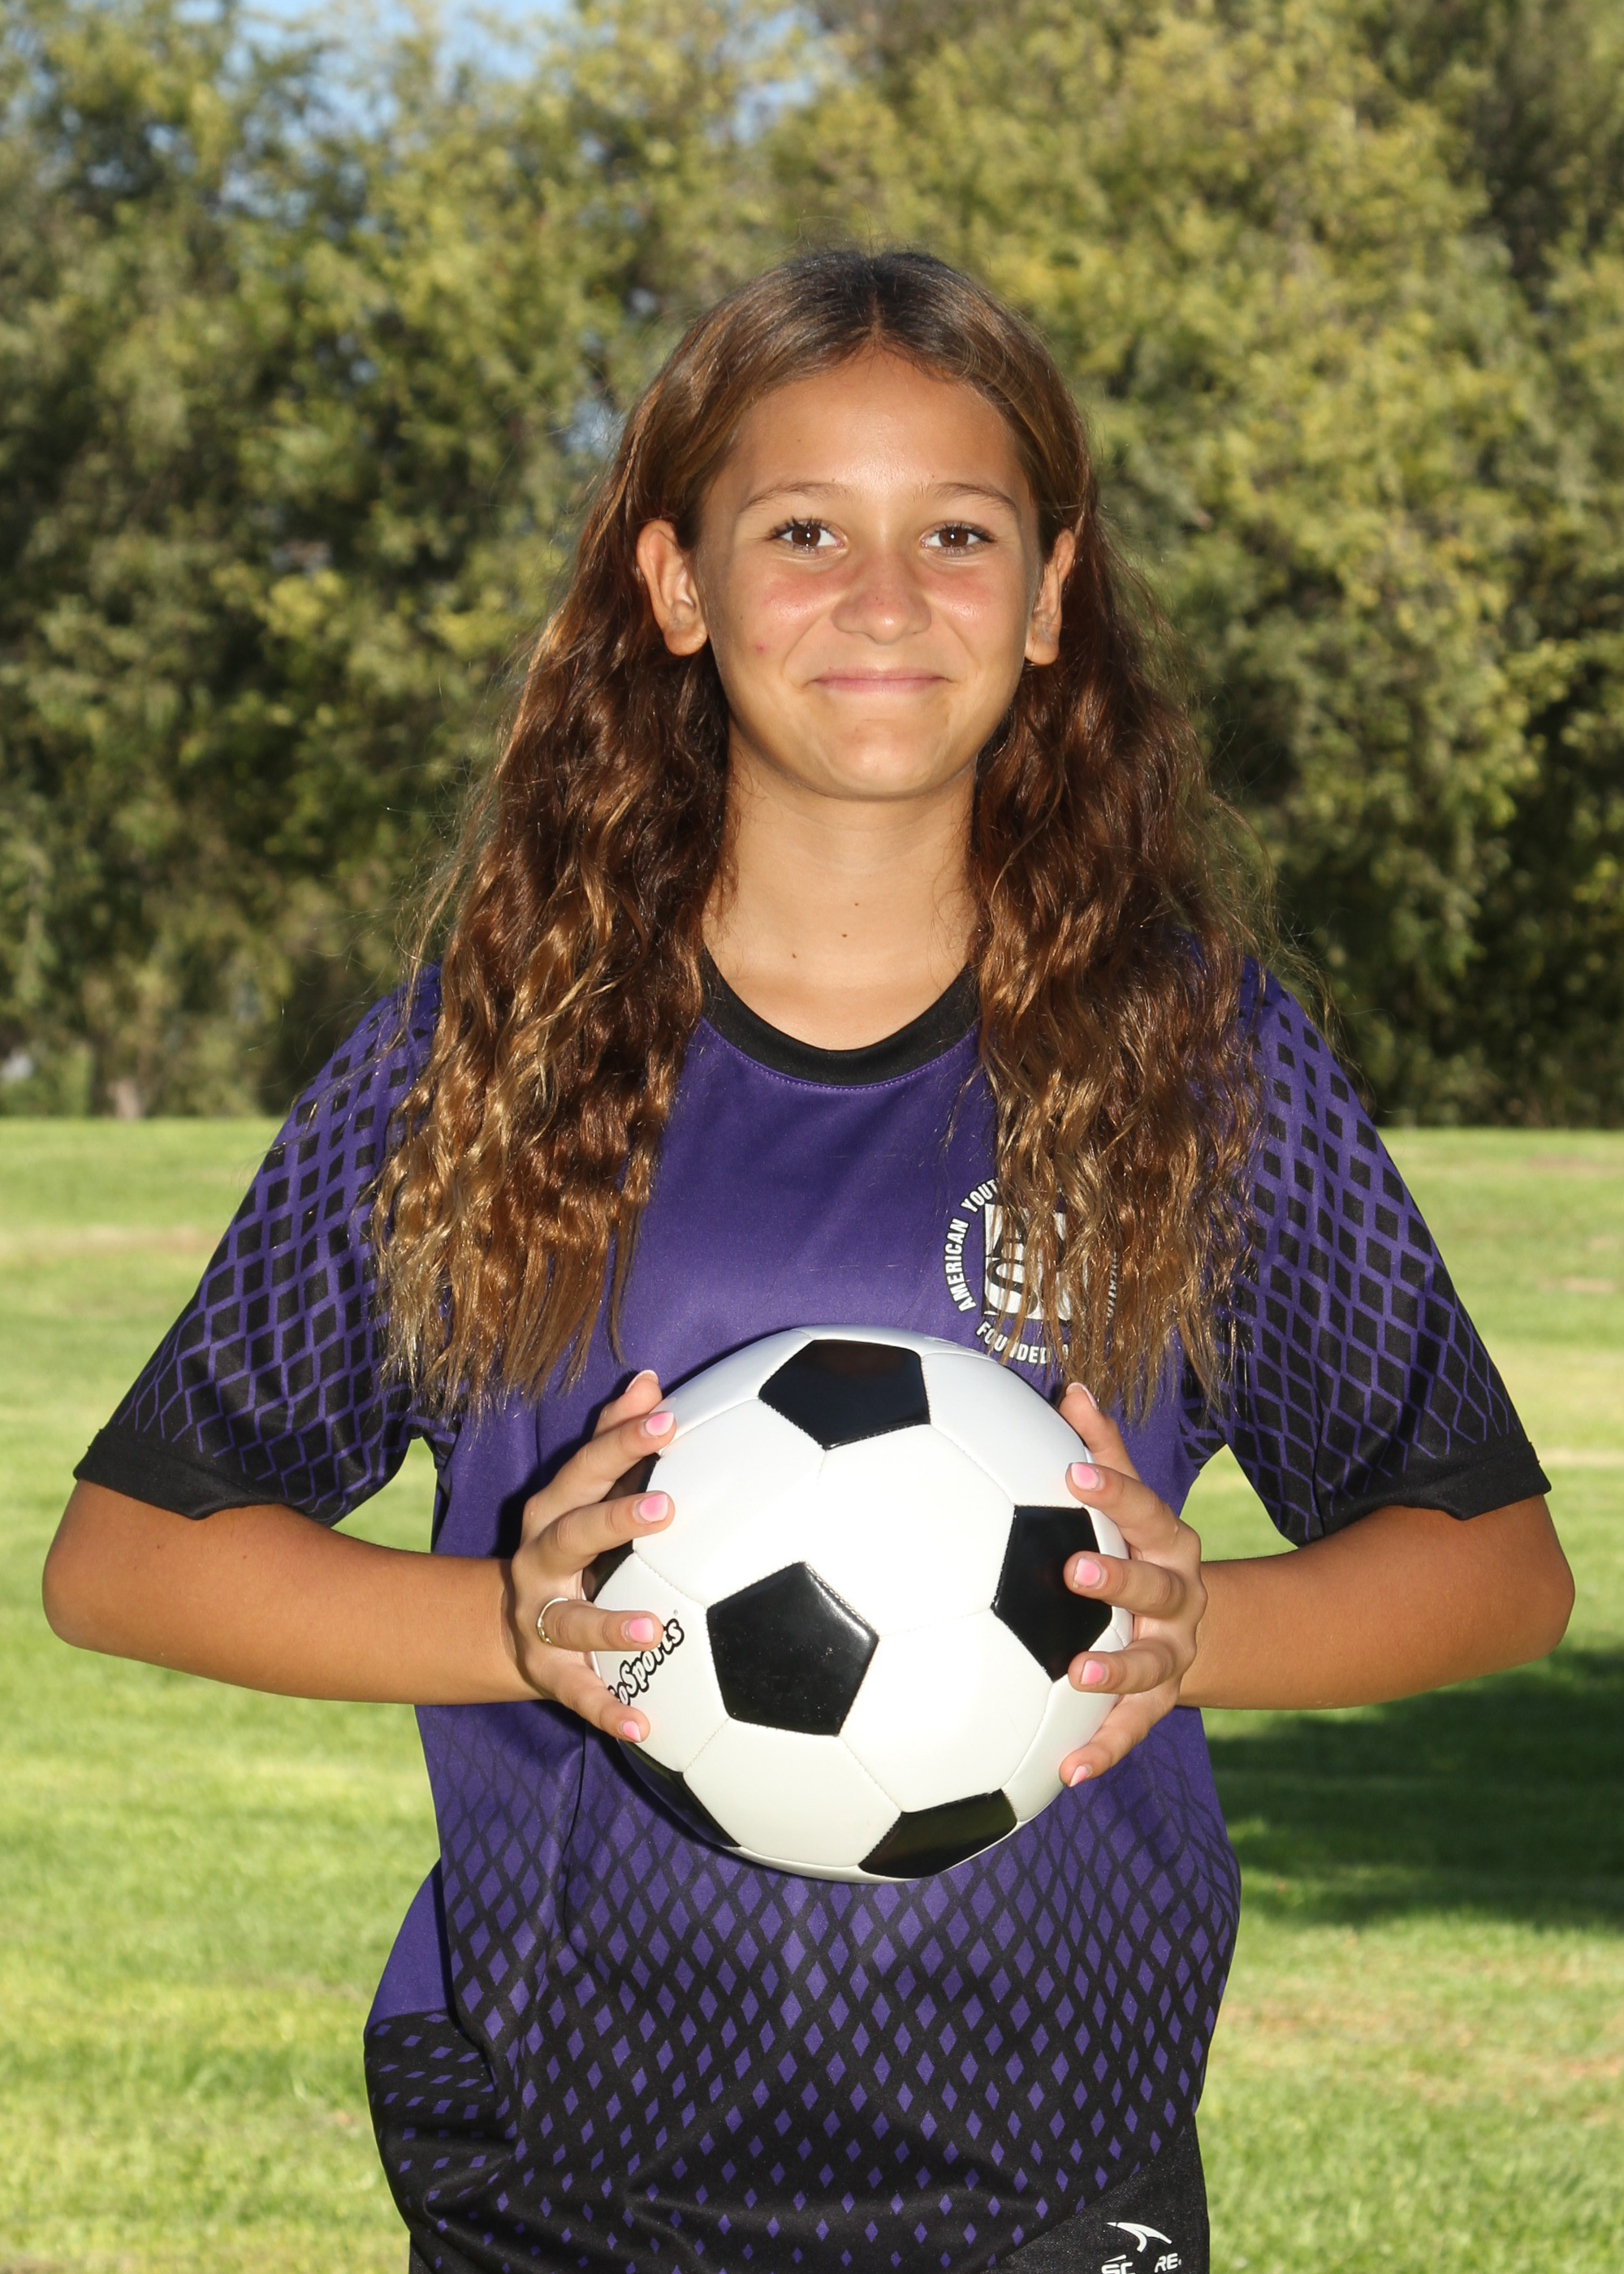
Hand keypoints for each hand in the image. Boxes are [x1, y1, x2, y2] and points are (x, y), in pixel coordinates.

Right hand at [504, 1369, 676, 1741]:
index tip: (670, 1419)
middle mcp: (540, 1560)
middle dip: (613, 1520)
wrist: (508, 1624)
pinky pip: (578, 1694)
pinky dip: (609, 1711)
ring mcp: (540, 1617)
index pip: (587, 1466)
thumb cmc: (571, 1543)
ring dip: (610, 1625)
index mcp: (555, 1510)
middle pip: (571, 1534)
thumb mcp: (585, 1491)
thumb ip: (616, 1438)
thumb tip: (649, 1379)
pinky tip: (646, 1727)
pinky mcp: (549, 1671)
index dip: (624, 1440)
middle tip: (665, 1508)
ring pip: (571, 1620)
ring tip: (654, 1629)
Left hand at [1054, 1382, 1206, 1784]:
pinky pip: (1129, 1731)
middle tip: (1074, 1569)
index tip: (1074, 1475)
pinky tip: (1066, 1775)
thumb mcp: (1126, 1503)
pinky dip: (1101, 1752)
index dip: (1112, 1491)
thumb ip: (1099, 1450)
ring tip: (1079, 1674)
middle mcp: (1177, 1599)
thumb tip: (1069, 1388)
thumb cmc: (1135, 1548)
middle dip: (1120, 1579)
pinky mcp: (1155, 1703)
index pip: (1143, 1510)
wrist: (1187, 1627)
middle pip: (1157, 1588)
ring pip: (1150, 1665)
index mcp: (1166, 1542)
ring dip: (1116, 1670)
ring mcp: (1171, 1654)